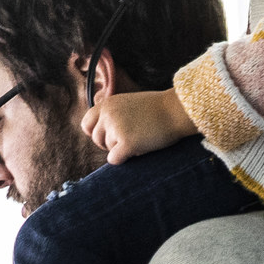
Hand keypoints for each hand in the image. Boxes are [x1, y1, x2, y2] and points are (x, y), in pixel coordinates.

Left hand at [82, 86, 199, 164]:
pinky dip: (124, 159)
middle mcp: (108, 115)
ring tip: (140, 139)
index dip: (96, 133)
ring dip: (121, 149)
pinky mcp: (126, 143)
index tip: (108, 137)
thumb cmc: (158, 109)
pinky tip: (138, 150)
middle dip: (109, 144)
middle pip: (96, 139)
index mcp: (107, 104)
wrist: (176, 110)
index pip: (86, 124)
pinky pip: (114, 159)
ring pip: (108, 150)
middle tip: (127, 141)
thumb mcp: (129, 103)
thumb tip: (102, 135)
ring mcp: (116, 129)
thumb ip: (113, 114)